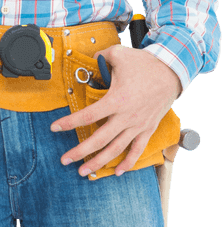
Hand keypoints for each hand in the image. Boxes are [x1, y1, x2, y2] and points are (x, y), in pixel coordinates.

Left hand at [51, 44, 181, 176]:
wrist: (172, 72)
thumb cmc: (145, 64)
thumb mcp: (118, 54)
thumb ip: (99, 57)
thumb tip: (88, 59)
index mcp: (116, 100)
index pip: (87, 116)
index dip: (68, 123)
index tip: (54, 128)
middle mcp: (125, 117)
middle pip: (98, 140)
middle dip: (79, 152)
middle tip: (64, 160)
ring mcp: (137, 126)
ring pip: (115, 149)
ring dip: (98, 162)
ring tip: (83, 171)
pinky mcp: (147, 129)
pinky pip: (137, 150)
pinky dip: (127, 163)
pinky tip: (116, 172)